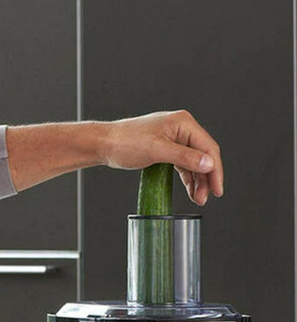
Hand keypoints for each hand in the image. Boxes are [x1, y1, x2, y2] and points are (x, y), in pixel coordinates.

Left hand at [101, 110, 222, 204]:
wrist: (104, 144)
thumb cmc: (124, 142)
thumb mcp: (156, 150)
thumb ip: (183, 157)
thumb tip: (208, 163)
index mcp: (182, 123)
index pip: (208, 148)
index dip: (215, 170)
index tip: (217, 189)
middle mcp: (181, 128)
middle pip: (203, 156)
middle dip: (206, 178)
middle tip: (205, 198)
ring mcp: (173, 138)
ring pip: (193, 162)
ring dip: (197, 181)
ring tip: (197, 198)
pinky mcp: (165, 148)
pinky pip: (182, 164)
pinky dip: (187, 178)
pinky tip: (190, 191)